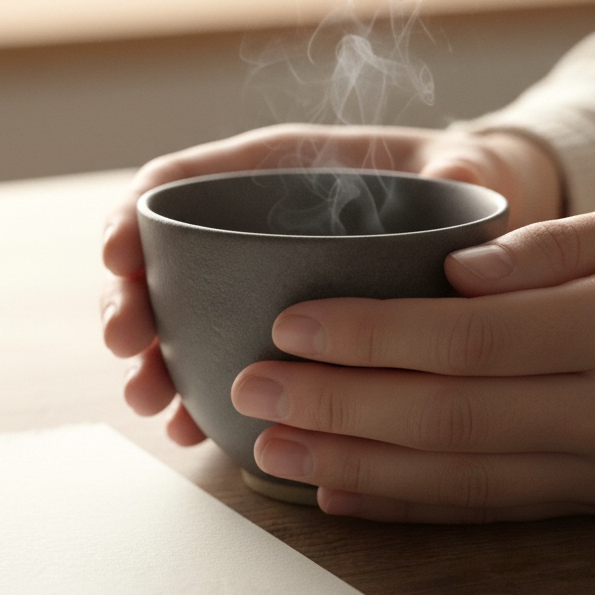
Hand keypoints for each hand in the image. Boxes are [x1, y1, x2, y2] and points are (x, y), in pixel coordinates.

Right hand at [101, 123, 562, 443]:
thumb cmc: (454, 179)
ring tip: (151, 401)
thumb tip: (460, 179)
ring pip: (178, 319)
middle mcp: (249, 227)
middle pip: (161, 259)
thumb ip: (458, 169)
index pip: (179, 182)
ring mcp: (256, 283)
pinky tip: (192, 429)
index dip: (134, 215)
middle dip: (131, 300)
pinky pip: (218, 362)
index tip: (118, 255)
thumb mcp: (461, 165)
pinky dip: (197, 395)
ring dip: (153, 360)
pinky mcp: (275, 331)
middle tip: (127, 343)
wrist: (476, 227)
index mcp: (270, 169)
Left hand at [230, 196, 594, 521]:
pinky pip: (494, 507)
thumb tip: (455, 269)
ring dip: (355, 463)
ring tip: (275, 444)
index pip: (467, 340)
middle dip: (336, 404)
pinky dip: (412, 504)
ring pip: (458, 478)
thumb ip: (555, 249)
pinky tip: (347, 490)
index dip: (370, 335)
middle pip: (445, 418)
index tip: (293, 323)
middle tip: (252, 387)